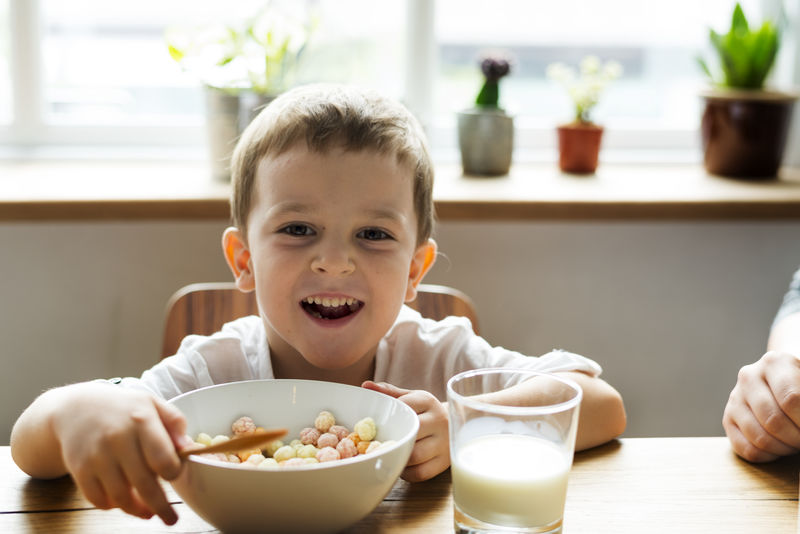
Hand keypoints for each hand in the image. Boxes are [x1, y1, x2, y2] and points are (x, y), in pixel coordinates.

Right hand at [52, 383, 192, 523]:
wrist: (76, 408)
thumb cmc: (123, 408)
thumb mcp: (152, 403)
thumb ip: (175, 422)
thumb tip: (189, 448)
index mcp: (142, 420)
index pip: (162, 458)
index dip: (173, 472)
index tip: (175, 475)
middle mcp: (118, 439)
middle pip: (144, 483)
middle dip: (161, 506)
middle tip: (171, 519)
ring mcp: (97, 455)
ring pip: (120, 496)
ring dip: (137, 510)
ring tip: (148, 513)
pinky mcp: (79, 469)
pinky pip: (97, 498)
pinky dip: (111, 506)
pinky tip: (121, 502)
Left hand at [361, 381, 449, 481]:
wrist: (458, 424)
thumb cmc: (426, 412)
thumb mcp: (411, 397)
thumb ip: (389, 393)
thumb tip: (365, 385)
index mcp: (428, 401)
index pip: (404, 408)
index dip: (388, 419)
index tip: (374, 425)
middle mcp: (440, 420)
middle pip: (410, 432)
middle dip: (392, 439)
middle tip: (377, 443)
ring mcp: (444, 443)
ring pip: (415, 456)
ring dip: (399, 456)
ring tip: (390, 453)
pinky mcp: (444, 462)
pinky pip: (421, 473)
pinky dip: (407, 472)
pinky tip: (402, 464)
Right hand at [723, 351, 799, 461]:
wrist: (786, 380)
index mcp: (775, 363)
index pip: (791, 400)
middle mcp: (749, 376)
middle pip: (774, 421)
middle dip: (797, 438)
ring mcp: (735, 398)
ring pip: (759, 438)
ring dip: (784, 449)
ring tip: (794, 442)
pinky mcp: (728, 418)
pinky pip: (746, 449)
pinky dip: (768, 456)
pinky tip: (779, 447)